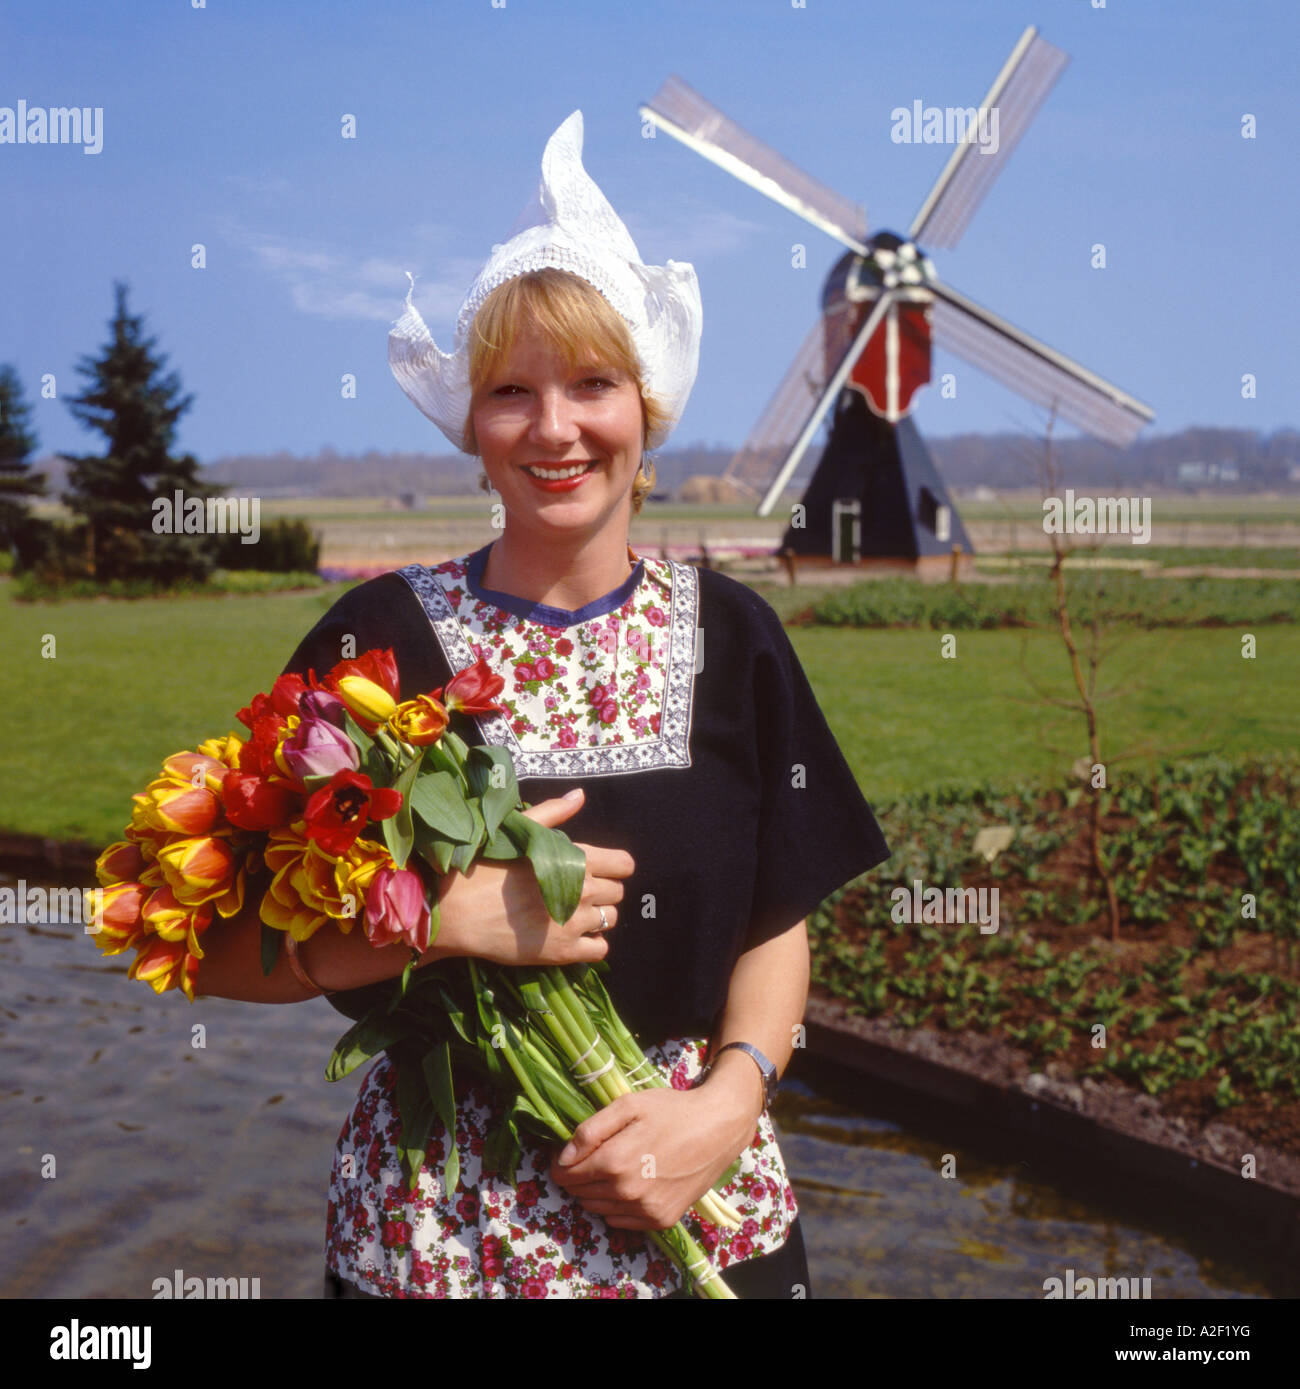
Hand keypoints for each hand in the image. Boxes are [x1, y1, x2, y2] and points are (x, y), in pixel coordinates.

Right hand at [427, 787, 633, 966]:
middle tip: (575, 892)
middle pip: (619, 893)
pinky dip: (591, 943)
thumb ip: (553, 813)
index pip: (625, 864)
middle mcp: (583, 891)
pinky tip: (570, 935)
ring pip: (611, 920)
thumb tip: (580, 795)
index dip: (614, 866)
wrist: (453, 914)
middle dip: (603, 890)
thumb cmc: (482, 869)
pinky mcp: (563, 953)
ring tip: (570, 913)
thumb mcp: (516, 832)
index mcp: (576, 859)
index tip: (596, 869)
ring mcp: (574, 924)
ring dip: (597, 916)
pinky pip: (601, 950)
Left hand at [549, 1085, 755, 1230]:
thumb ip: (590, 1131)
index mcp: (615, 1162)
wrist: (718, 1128)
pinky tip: (631, 1183)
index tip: (568, 1152)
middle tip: (593, 1156)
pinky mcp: (661, 1221)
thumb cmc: (671, 1110)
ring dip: (596, 1192)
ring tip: (613, 1167)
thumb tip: (563, 1158)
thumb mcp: (628, 1105)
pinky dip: (617, 1206)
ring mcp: (646, 1211)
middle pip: (579, 1194)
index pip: (566, 1175)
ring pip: (597, 1209)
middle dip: (578, 1176)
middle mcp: (627, 1193)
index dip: (561, 1162)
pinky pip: (621, 1221)